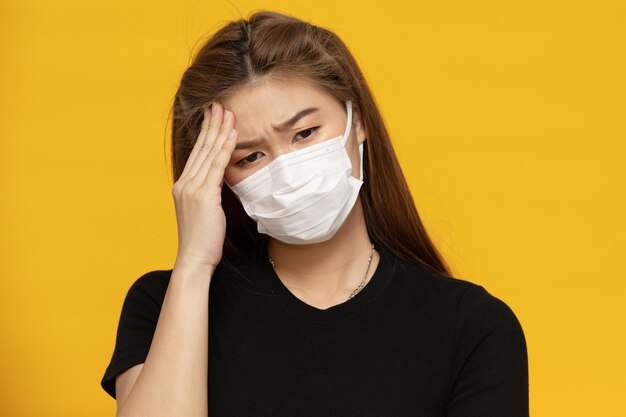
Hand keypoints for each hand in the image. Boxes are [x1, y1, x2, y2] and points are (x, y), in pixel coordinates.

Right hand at [171, 101, 237, 270]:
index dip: (205, 134)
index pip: (196, 154)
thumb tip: (219, 183)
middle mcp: (184, 183)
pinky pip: (216, 166)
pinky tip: (232, 134)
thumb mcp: (203, 211)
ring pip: (208, 153)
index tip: (212, 117)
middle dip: (211, 125)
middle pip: (201, 148)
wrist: (195, 258)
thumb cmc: (203, 240)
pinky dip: (225, 148)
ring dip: (220, 130)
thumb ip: (208, 193)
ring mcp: (192, 188)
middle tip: (219, 105)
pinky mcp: (203, 195)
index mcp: (182, 186)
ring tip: (228, 112)